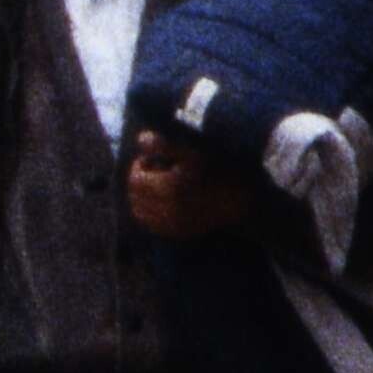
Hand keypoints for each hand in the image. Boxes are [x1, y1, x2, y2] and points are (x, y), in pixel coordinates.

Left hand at [119, 125, 250, 241]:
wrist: (238, 198)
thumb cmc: (216, 169)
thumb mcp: (192, 151)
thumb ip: (165, 144)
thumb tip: (140, 139)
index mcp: (170, 188)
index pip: (134, 179)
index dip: (139, 166)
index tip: (152, 159)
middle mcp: (169, 210)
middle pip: (134, 196)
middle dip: (139, 181)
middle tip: (155, 171)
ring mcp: (173, 225)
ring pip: (139, 212)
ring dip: (142, 197)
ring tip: (158, 186)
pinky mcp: (178, 233)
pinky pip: (151, 225)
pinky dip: (149, 212)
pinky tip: (162, 201)